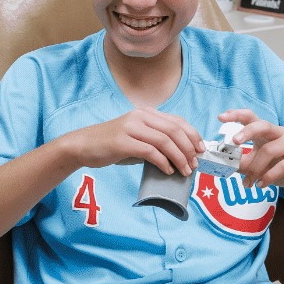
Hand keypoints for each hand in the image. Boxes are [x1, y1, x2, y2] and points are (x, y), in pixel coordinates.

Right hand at [62, 108, 202, 174]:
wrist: (82, 146)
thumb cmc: (111, 145)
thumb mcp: (136, 137)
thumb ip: (155, 141)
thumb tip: (180, 156)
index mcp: (146, 113)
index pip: (176, 120)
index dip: (192, 134)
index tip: (200, 149)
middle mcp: (140, 116)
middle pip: (174, 130)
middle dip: (188, 148)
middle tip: (194, 163)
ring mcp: (130, 127)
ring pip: (164, 141)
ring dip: (179, 157)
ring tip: (184, 170)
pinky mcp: (123, 142)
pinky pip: (150, 151)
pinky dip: (163, 162)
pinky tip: (167, 171)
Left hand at [222, 110, 283, 192]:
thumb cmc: (283, 168)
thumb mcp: (259, 166)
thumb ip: (242, 164)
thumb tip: (222, 164)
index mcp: (267, 133)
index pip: (251, 118)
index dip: (236, 115)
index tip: (220, 117)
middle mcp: (280, 134)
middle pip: (262, 125)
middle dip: (247, 132)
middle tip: (234, 142)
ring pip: (269, 150)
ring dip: (256, 169)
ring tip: (249, 183)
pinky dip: (270, 176)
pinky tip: (263, 184)